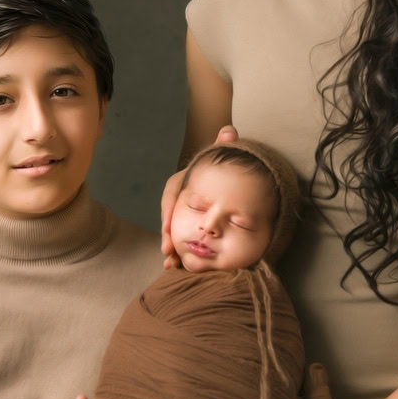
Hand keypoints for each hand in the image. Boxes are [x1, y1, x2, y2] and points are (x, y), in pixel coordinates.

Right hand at [161, 125, 237, 269]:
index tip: (169, 227)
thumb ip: (223, 145)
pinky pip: (180, 241)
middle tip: (168, 251)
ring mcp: (181, 214)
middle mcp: (178, 199)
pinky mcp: (187, 226)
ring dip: (171, 250)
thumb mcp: (218, 156)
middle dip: (168, 236)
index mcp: (182, 182)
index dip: (169, 210)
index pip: (172, 193)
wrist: (219, 177)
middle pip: (169, 218)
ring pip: (173, 232)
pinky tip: (175, 267)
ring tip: (171, 264)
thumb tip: (230, 130)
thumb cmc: (216, 169)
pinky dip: (177, 254)